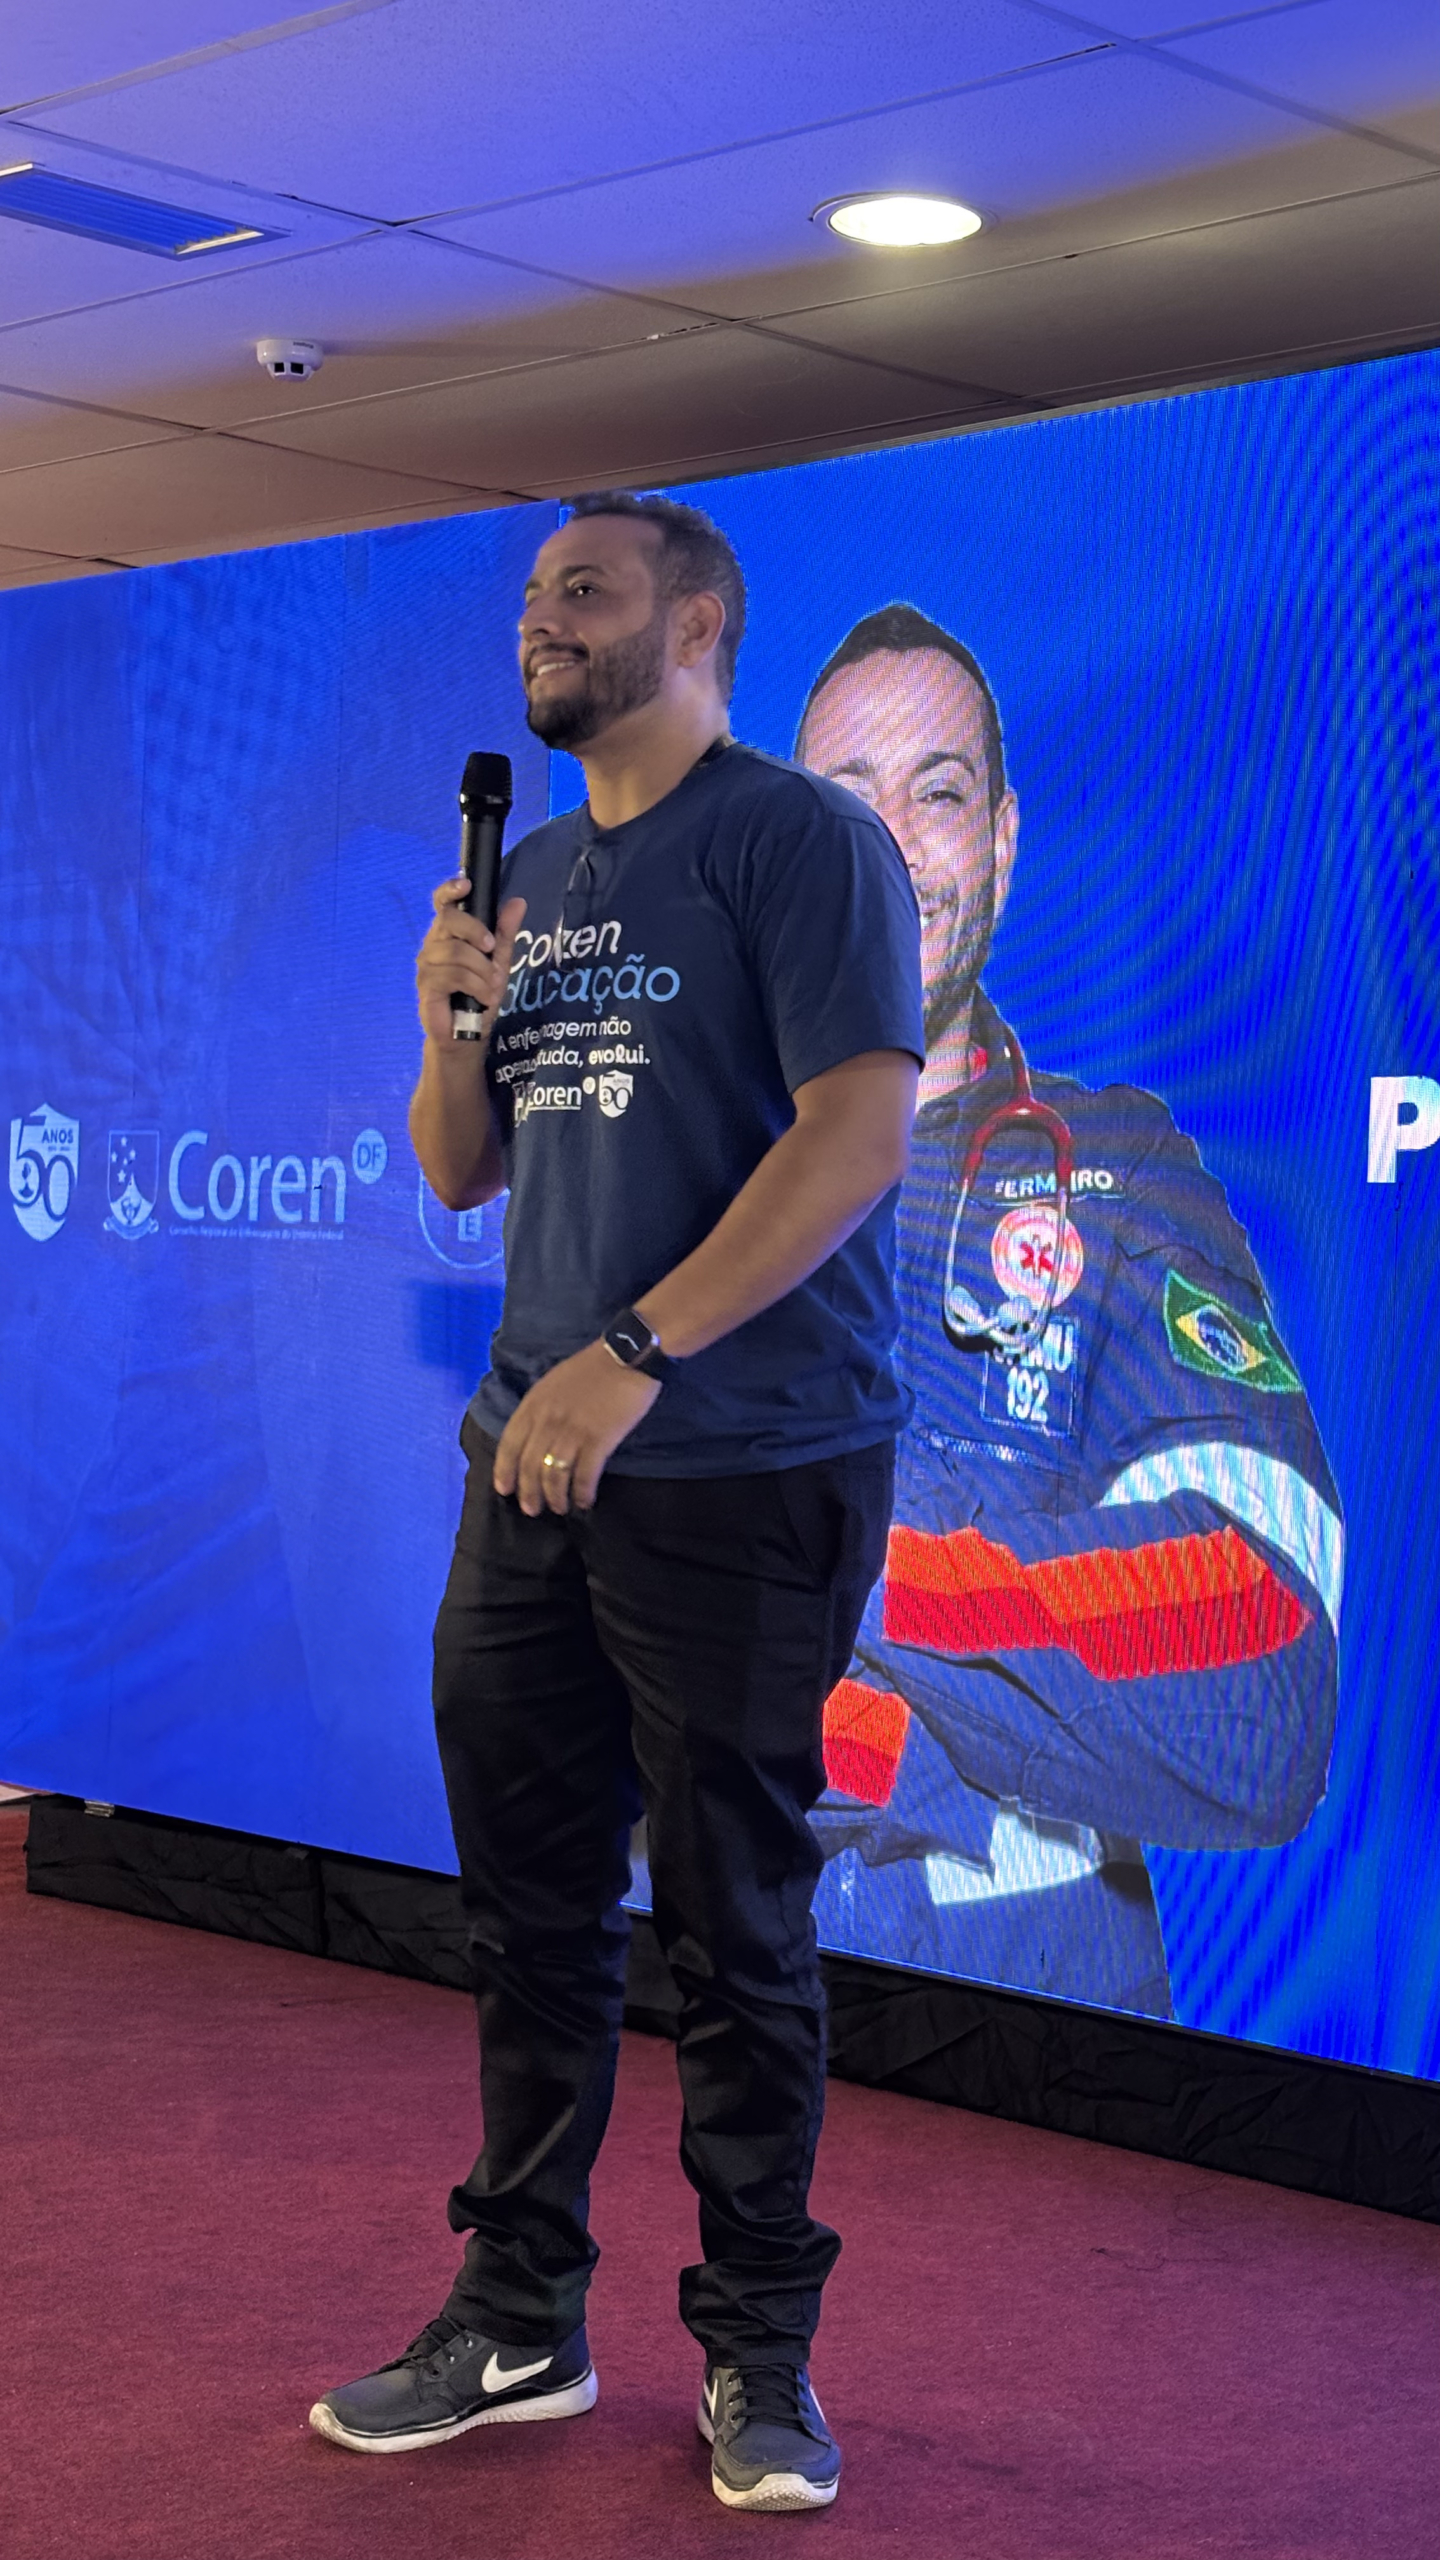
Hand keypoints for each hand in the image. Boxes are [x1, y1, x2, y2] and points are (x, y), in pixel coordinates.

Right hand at [415, 884, 526, 1047]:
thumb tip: (518, 901)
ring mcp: (427, 964)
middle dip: (476, 932)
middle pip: (450, 920)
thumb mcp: (499, 961)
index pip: (442, 902)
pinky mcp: (426, 986)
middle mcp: (433, 944)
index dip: (450, 889)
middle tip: (492, 949)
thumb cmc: (480, 994)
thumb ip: (505, 932)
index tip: (466, 885)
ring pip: (455, 952)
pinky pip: (452, 975)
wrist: (467, 1034)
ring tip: (492, 987)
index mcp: (449, 933)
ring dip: (482, 970)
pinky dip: (476, 986)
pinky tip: (483, 996)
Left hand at [494, 1341, 660, 1514]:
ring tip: (559, 1509)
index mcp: (535, 1403)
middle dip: (528, 1492)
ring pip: (554, 1475)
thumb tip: (536, 1436)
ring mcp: (573, 1431)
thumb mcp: (554, 1382)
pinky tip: (585, 1501)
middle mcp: (548, 1420)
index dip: (504, 1470)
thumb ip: (542, 1408)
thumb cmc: (592, 1367)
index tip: (504, 1489)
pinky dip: (582, 1492)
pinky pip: (585, 1475)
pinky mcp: (599, 1439)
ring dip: (555, 1497)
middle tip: (532, 1510)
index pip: (510, 1443)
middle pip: (530, 1465)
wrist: (627, 1355)